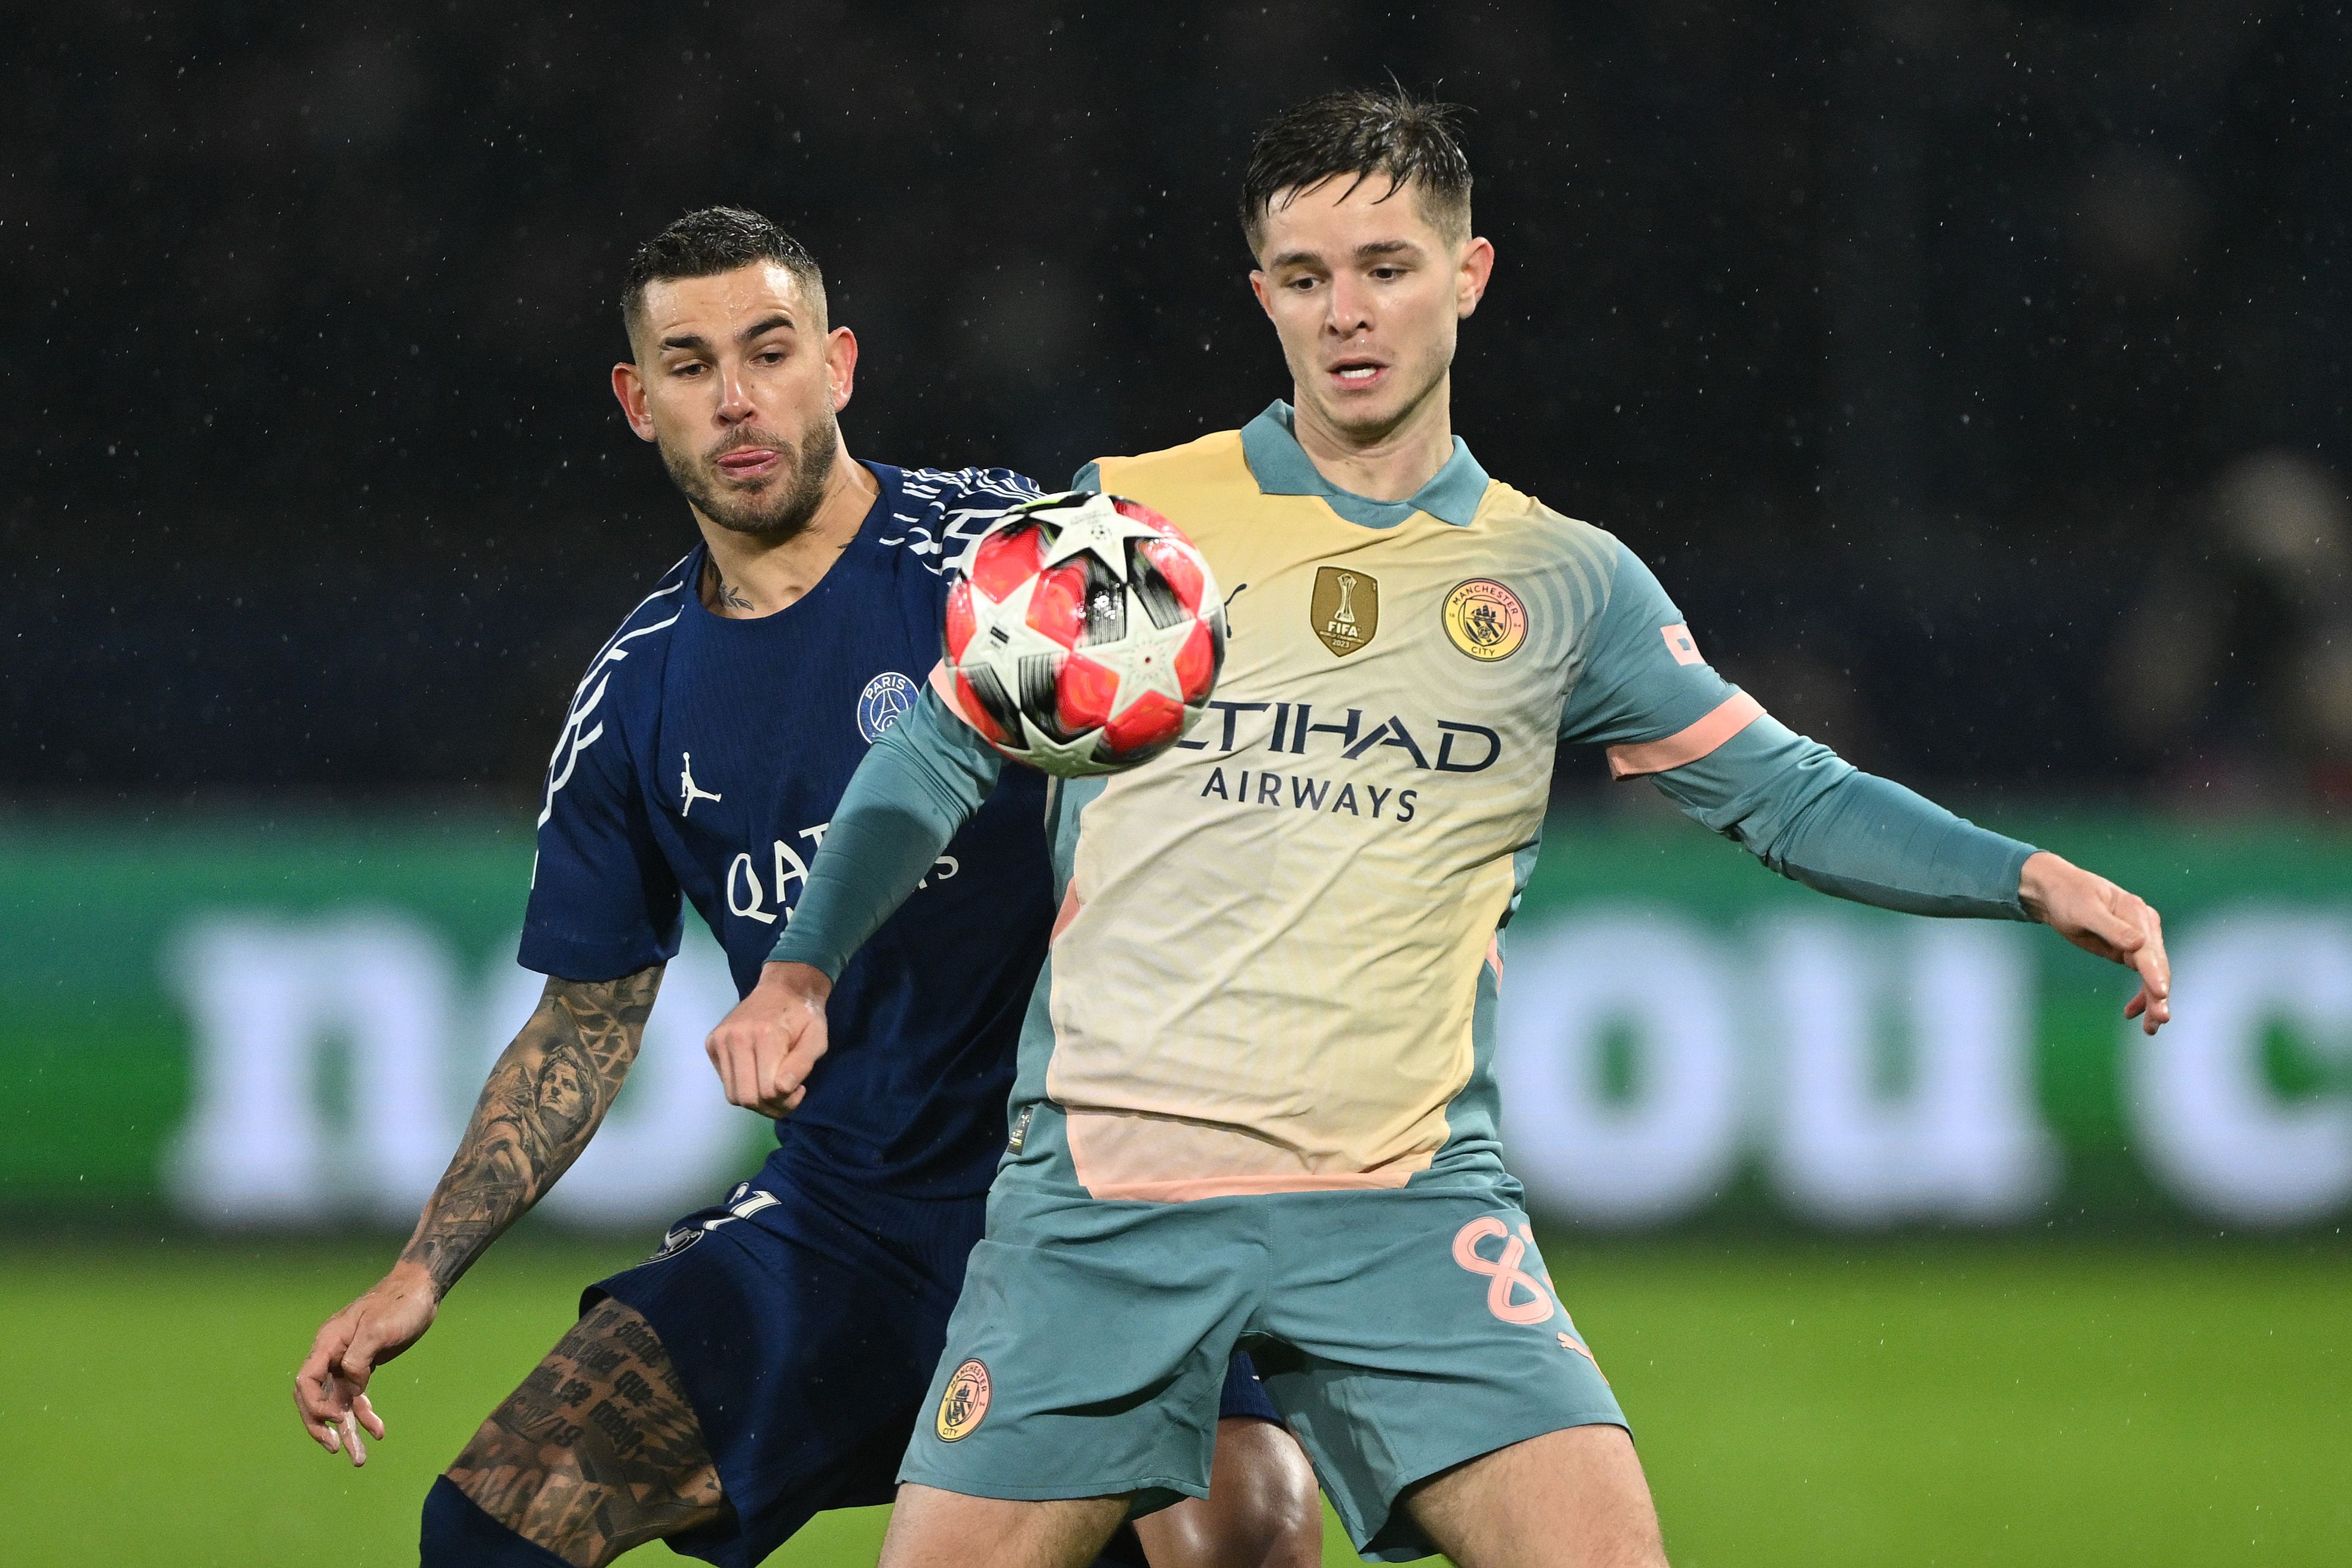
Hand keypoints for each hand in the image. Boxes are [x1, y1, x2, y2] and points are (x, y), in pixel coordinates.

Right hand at [293, 1260, 436, 1464]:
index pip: (305, 1381)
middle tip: (336, 1449)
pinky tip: (378, 1432)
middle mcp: (332, 1355)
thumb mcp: (379, 1330)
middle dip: (322, 1426)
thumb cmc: (400, 1304)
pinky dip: (365, 1415)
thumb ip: (358, 1360)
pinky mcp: (363, 1367)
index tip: (336, 1419)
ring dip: (347, 1430)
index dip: (314, 1405)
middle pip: (315, 1398)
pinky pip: (357, 1397)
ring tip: (358, 1458)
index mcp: (328, 1343)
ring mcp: (347, 1362)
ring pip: (339, 1403)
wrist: (421, 1291)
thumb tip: (351, 1388)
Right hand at [706, 961, 831, 1116]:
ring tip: (773, 1087)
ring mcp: (719, 1040)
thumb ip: (802, 1065)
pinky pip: (725, 1082)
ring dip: (756, 1100)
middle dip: (770, 1106)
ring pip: (733, 1095)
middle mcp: (736, 1037)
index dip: (787, 1101)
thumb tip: (782, 1089)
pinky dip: (743, 1086)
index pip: (768, 1091)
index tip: (800, 1089)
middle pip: (747, 1098)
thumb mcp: (817, 1039)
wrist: (783, 988)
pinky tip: (758, 1073)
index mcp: (765, 1035)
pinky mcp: (712, 1044)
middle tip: (787, 1095)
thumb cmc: (804, 1016)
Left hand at [2019, 850, 2171, 1033]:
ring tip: (2150, 1028)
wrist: (2056, 893)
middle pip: (2157, 965)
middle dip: (2158, 994)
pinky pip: (2141, 976)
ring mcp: (2139, 941)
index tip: (2160, 993)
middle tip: (2159, 1020)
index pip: (2148, 949)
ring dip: (2153, 1001)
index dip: (2154, 973)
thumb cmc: (2069, 897)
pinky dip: (2140, 995)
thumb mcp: (2086, 911)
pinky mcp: (2129, 952)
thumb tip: (2140, 944)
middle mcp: (2145, 927)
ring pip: (2152, 975)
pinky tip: (2131, 1013)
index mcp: (2137, 914)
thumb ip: (2112, 928)